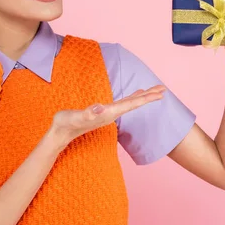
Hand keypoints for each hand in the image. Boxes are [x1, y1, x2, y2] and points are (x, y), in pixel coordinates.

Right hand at [49, 85, 165, 146]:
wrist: (60, 135)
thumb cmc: (66, 124)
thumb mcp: (74, 117)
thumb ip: (87, 113)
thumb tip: (100, 108)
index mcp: (108, 113)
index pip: (130, 104)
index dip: (145, 98)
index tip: (158, 94)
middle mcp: (111, 114)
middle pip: (134, 104)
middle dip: (149, 96)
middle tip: (163, 89)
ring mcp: (108, 114)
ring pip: (130, 103)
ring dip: (142, 97)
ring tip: (153, 90)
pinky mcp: (104, 113)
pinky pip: (123, 103)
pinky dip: (131, 97)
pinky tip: (135, 95)